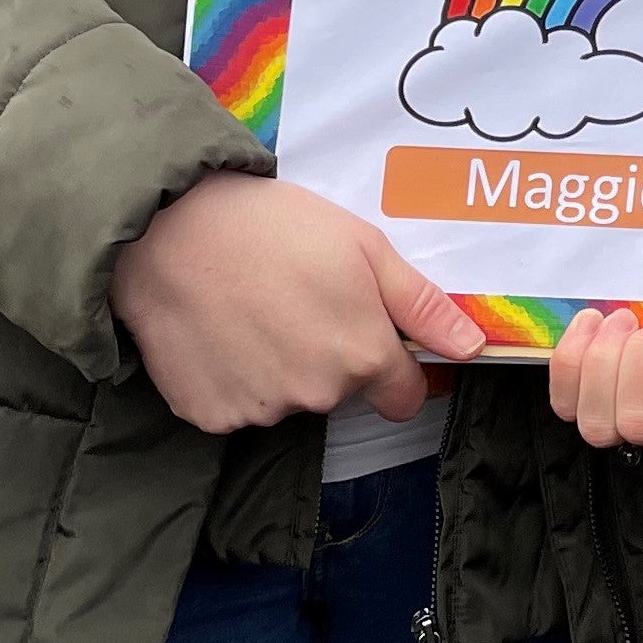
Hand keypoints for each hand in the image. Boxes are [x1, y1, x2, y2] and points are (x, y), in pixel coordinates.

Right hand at [107, 173, 484, 433]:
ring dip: (279, 366)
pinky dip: (231, 376)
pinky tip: (219, 329)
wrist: (171, 231)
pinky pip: (235, 405)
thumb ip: (421, 305)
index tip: (369, 335)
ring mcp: (258, 412)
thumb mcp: (365, 248)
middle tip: (299, 300)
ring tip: (254, 306)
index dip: (395, 368)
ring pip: (287, 399)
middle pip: (341, 392)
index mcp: (362, 358)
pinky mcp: (208, 415)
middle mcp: (315, 396)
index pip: (403, 397)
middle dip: (331, 357)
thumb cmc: (276, 227)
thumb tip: (472, 347)